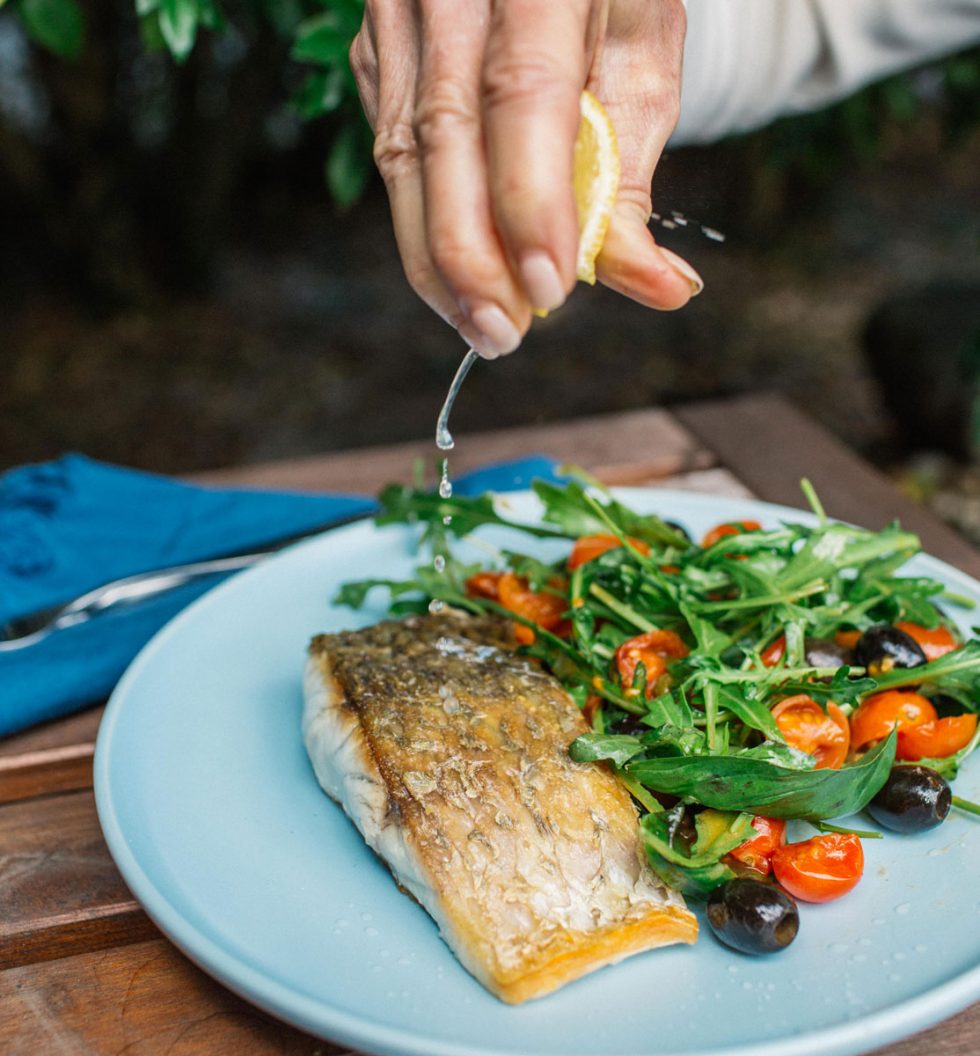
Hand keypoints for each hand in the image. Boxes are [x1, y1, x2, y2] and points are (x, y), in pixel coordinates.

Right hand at [351, 0, 700, 358]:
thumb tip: (658, 286)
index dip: (530, 201)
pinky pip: (392, 149)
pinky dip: (423, 224)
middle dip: (471, 255)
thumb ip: (633, 174)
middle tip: (504, 332)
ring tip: (481, 323)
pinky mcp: (377, 49)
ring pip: (402, 154)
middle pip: (442, 136)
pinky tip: (456, 275)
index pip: (521, 94)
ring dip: (438, 258)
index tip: (551, 288)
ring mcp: (399, 13)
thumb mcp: (643, 59)